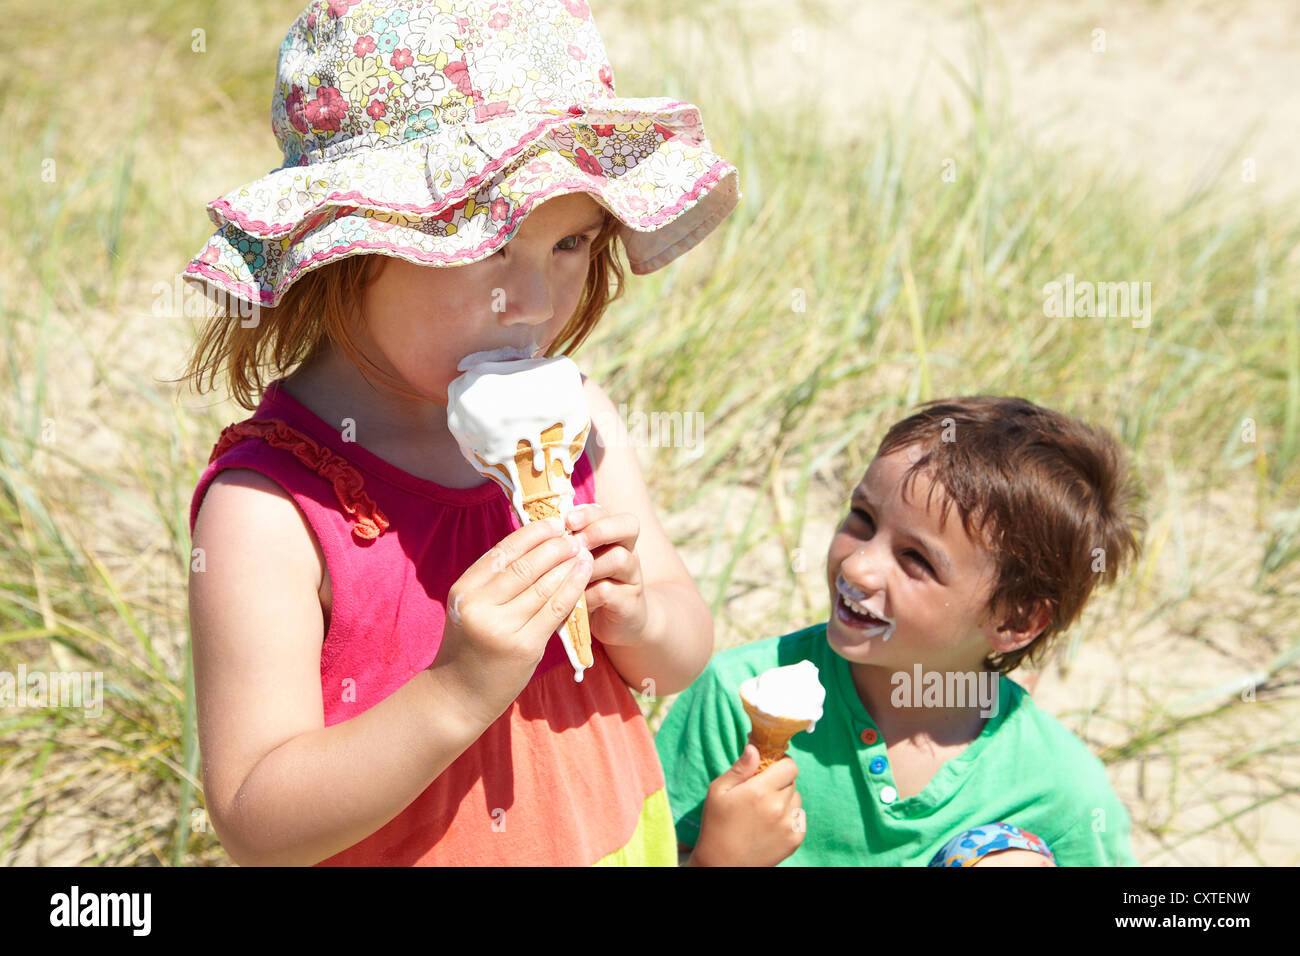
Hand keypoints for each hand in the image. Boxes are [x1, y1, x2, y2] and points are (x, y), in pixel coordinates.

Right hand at [430, 516, 592, 725]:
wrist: (460, 696)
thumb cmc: (469, 646)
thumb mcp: (471, 607)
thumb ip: (493, 581)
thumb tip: (531, 543)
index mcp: (465, 590)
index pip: (503, 552)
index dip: (531, 534)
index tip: (552, 522)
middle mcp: (480, 606)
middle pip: (525, 566)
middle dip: (554, 546)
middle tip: (574, 535)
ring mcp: (502, 627)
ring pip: (544, 586)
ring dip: (568, 564)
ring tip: (584, 550)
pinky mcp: (525, 646)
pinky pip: (555, 610)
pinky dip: (572, 588)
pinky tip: (584, 575)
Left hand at [564, 504, 647, 647]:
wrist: (613, 623)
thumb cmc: (585, 587)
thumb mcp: (575, 564)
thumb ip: (563, 547)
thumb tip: (534, 531)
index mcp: (611, 535)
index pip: (607, 512)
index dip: (587, 513)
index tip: (566, 520)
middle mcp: (627, 550)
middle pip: (627, 526)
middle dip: (598, 530)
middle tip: (575, 541)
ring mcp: (631, 576)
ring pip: (619, 558)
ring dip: (590, 564)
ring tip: (568, 573)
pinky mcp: (629, 602)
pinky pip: (609, 591)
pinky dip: (587, 594)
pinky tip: (571, 600)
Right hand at [688, 746, 804, 866]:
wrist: (722, 864)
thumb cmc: (717, 825)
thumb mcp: (719, 791)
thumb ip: (740, 768)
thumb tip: (755, 748)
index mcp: (760, 791)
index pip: (790, 766)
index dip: (781, 763)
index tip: (770, 768)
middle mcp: (778, 807)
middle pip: (792, 781)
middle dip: (779, 782)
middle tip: (761, 792)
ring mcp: (788, 825)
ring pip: (797, 800)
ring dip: (785, 800)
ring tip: (765, 810)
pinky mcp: (795, 840)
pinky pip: (800, 817)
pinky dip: (790, 817)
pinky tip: (772, 824)